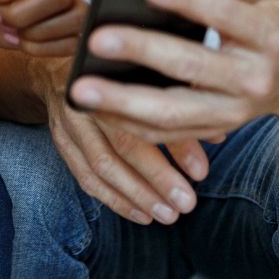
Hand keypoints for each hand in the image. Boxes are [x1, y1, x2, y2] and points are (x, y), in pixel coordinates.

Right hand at [33, 56, 209, 225]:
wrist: (62, 63)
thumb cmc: (116, 68)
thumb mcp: (148, 75)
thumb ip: (181, 105)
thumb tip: (218, 137)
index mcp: (111, 75)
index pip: (146, 115)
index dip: (175, 147)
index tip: (201, 174)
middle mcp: (86, 97)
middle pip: (123, 145)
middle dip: (157, 180)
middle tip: (186, 204)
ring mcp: (68, 120)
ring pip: (101, 166)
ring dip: (136, 196)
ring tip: (165, 215)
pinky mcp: (60, 140)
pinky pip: (85, 177)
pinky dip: (113, 198)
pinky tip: (139, 213)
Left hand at [67, 0, 278, 142]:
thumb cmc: (272, 23)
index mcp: (269, 35)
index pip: (224, 14)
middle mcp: (254, 78)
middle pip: (191, 67)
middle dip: (140, 52)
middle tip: (98, 38)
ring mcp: (234, 111)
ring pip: (172, 113)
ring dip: (121, 103)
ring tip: (79, 89)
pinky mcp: (215, 130)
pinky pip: (166, 133)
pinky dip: (127, 125)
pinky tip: (94, 109)